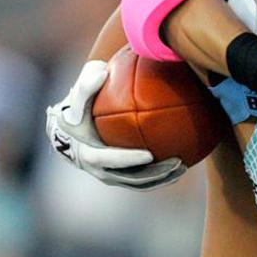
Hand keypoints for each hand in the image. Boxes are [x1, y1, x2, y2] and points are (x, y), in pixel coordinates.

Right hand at [46, 60, 185, 188]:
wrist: (73, 129)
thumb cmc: (80, 108)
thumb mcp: (79, 93)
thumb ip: (88, 84)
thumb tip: (103, 74)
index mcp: (88, 153)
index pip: (109, 159)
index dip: (128, 159)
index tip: (150, 155)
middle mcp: (99, 170)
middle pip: (130, 177)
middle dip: (155, 174)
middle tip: (178, 163)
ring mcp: (111, 176)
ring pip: (140, 183)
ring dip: (163, 178)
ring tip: (184, 168)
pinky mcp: (121, 176)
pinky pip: (143, 180)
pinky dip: (161, 177)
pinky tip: (181, 166)